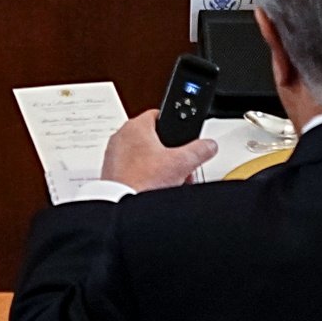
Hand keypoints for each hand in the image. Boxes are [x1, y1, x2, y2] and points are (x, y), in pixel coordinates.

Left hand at [100, 108, 216, 192]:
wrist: (123, 205)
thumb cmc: (143, 181)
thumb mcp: (181, 163)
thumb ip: (199, 150)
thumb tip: (209, 145)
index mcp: (136, 126)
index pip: (159, 114)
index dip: (175, 124)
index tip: (182, 134)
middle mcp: (121, 137)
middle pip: (153, 138)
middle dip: (170, 153)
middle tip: (179, 165)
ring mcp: (114, 155)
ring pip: (143, 154)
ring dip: (158, 165)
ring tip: (170, 179)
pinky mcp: (112, 171)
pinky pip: (132, 168)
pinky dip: (144, 175)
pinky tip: (154, 186)